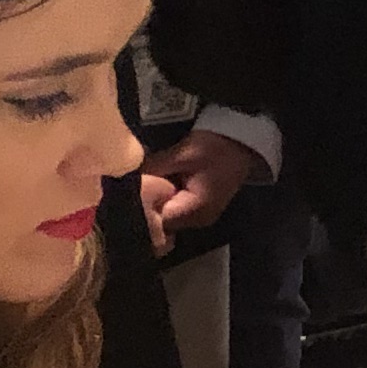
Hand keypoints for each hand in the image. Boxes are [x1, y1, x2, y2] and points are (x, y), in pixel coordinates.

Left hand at [137, 129, 265, 252]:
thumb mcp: (182, 154)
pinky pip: (174, 212)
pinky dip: (163, 203)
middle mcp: (198, 221)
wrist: (240, 143)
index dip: (141, 209)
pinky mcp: (198, 210)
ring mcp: (199, 218)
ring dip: (154, 206)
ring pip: (166, 219)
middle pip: (161, 224)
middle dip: (145, 208)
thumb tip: (126, 178)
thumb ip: (153, 169)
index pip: (158, 221)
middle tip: (128, 190)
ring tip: (139, 189)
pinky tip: (155, 189)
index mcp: (196, 209)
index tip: (126, 194)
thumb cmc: (214, 147)